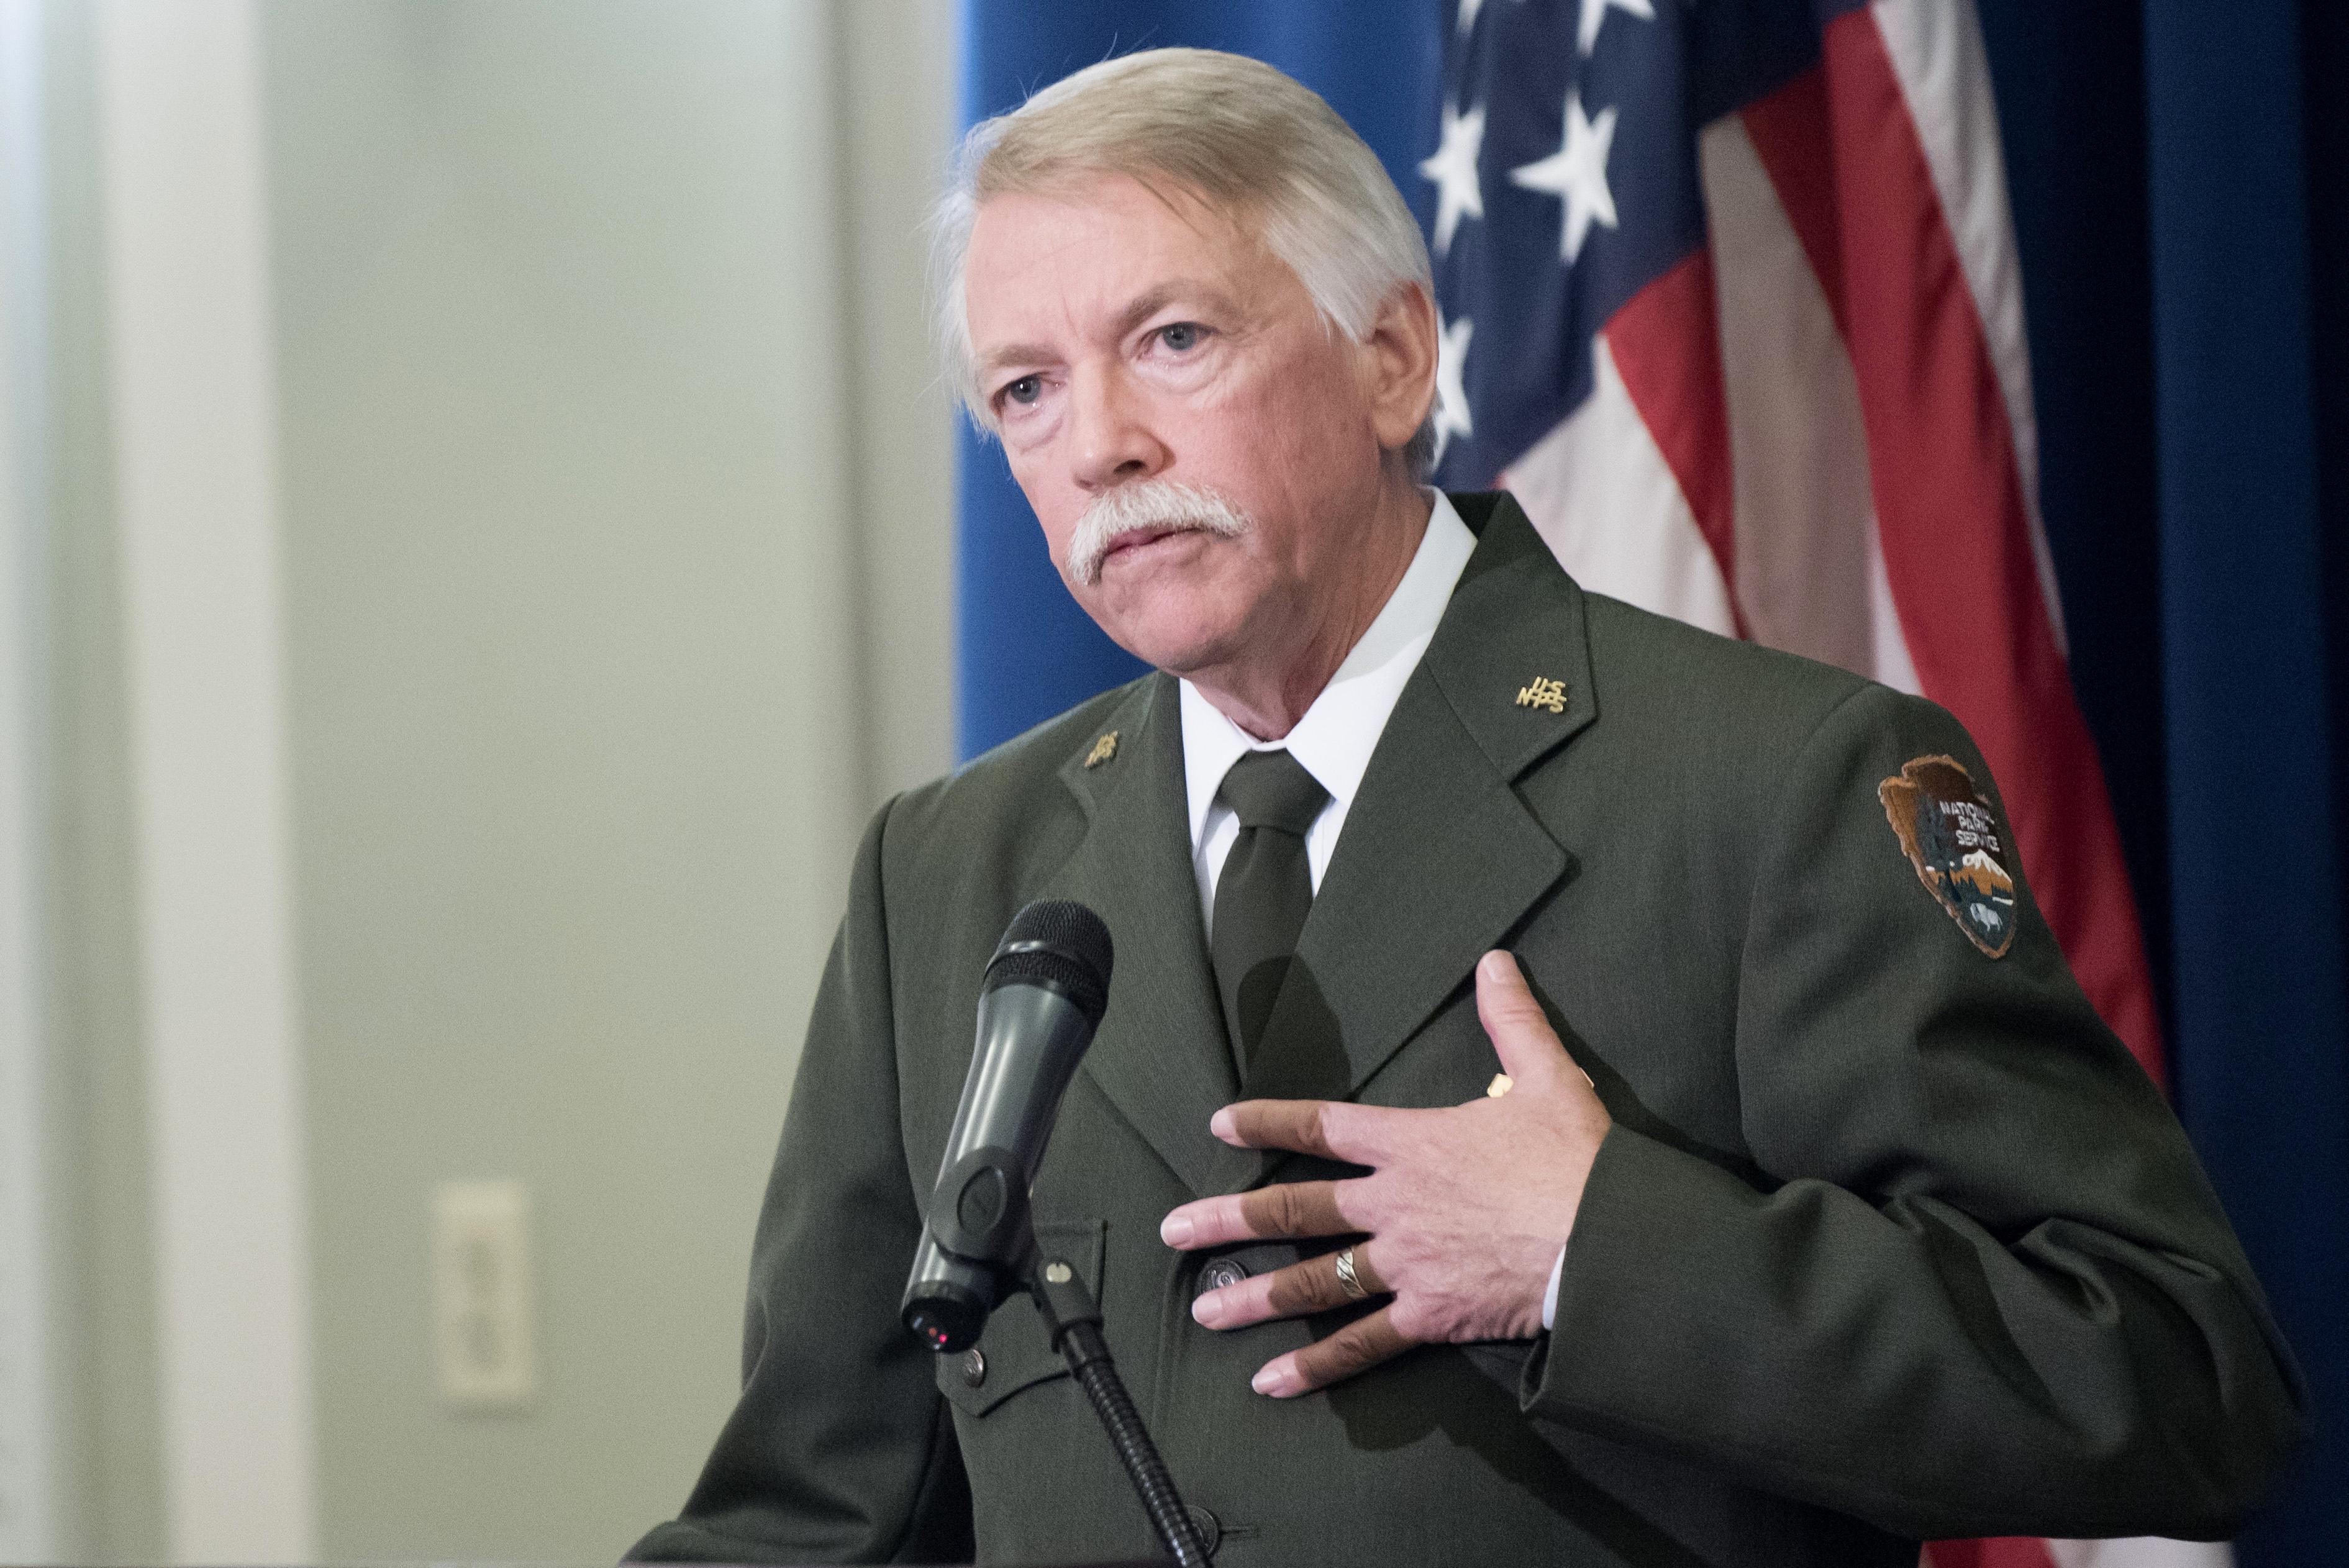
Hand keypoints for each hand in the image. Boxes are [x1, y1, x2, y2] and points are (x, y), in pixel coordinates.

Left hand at [1159, 950, 1611, 1396]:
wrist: (1609, 1241)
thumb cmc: (1579, 1160)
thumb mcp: (1548, 1077)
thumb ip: (1512, 1019)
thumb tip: (1495, 962)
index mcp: (1412, 1143)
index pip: (1324, 1126)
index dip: (1268, 1122)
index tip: (1221, 1126)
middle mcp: (1392, 1203)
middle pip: (1296, 1207)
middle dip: (1229, 1219)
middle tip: (1174, 1232)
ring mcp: (1404, 1263)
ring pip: (1314, 1280)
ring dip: (1254, 1298)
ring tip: (1204, 1313)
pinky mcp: (1429, 1315)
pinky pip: (1362, 1343)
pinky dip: (1316, 1366)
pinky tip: (1271, 1382)